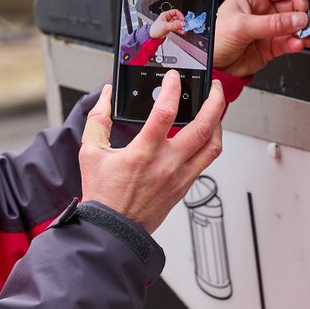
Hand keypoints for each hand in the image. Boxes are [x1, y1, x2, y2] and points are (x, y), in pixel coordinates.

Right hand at [79, 71, 223, 233]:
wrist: (113, 230)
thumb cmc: (103, 196)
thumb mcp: (91, 152)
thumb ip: (99, 119)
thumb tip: (106, 96)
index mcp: (143, 153)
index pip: (165, 113)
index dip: (172, 89)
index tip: (174, 78)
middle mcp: (166, 164)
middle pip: (203, 127)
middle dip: (215, 101)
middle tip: (214, 87)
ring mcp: (179, 177)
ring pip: (213, 146)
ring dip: (218, 123)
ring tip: (215, 109)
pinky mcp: (184, 187)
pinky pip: (206, 161)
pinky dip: (210, 143)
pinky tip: (204, 134)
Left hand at [148, 8, 185, 39]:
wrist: (152, 36)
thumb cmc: (155, 29)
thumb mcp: (165, 26)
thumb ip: (174, 25)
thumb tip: (182, 24)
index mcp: (166, 15)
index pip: (175, 12)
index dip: (180, 15)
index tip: (183, 19)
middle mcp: (168, 18)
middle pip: (178, 18)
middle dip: (181, 22)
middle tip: (185, 25)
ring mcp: (169, 23)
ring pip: (178, 23)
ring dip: (181, 26)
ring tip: (184, 29)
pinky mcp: (170, 28)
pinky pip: (177, 27)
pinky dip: (180, 29)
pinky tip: (182, 31)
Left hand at [213, 0, 309, 77]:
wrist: (211, 67)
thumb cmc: (214, 40)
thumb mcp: (241, 26)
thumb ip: (272, 23)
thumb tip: (297, 19)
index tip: (303, 5)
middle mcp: (262, 10)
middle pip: (292, 5)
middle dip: (302, 14)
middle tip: (307, 23)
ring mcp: (268, 28)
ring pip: (294, 25)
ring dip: (302, 30)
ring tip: (304, 36)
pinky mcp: (271, 46)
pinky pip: (289, 42)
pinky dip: (297, 43)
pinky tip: (298, 44)